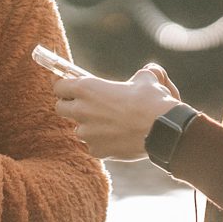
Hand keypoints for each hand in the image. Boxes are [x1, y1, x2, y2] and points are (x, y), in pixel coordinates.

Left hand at [52, 67, 181, 161]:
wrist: (163, 130)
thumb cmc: (152, 101)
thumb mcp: (147, 79)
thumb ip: (141, 74)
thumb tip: (150, 71)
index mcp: (87, 88)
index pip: (59, 86)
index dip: (65, 87)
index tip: (70, 88)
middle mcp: (82, 110)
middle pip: (61, 108)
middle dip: (70, 107)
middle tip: (87, 106)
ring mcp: (87, 133)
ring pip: (78, 129)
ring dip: (88, 126)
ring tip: (109, 124)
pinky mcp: (96, 150)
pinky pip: (93, 146)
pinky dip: (102, 143)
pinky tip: (118, 138)